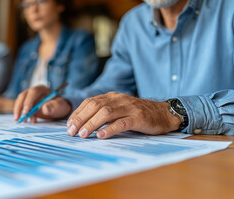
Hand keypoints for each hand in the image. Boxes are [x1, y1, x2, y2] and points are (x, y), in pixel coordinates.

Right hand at [13, 85, 71, 122]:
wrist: (58, 109)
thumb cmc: (59, 106)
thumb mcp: (59, 107)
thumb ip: (53, 107)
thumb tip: (45, 108)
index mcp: (42, 89)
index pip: (32, 93)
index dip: (28, 102)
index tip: (26, 112)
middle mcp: (34, 91)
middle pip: (23, 96)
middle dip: (19, 107)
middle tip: (19, 118)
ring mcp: (29, 97)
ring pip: (20, 103)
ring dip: (19, 112)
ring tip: (23, 121)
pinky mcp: (27, 104)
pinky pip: (22, 109)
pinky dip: (23, 115)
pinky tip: (29, 121)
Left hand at [66, 92, 180, 138]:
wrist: (164, 113)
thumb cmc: (138, 114)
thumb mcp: (119, 109)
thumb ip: (103, 113)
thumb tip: (82, 125)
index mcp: (111, 96)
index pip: (89, 102)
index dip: (77, 113)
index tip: (69, 125)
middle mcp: (118, 99)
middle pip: (95, 106)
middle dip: (80, 119)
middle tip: (72, 132)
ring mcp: (129, 107)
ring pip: (106, 113)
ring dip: (92, 124)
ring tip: (83, 134)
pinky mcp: (138, 117)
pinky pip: (122, 122)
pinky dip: (110, 129)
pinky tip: (101, 136)